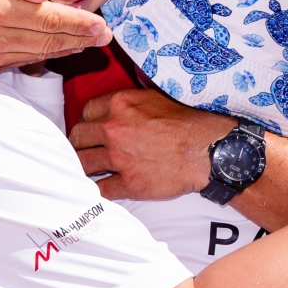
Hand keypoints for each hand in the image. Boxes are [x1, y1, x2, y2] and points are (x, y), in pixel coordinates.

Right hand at [0, 0, 108, 68]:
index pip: (49, 19)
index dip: (80, 24)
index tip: (102, 25)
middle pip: (49, 40)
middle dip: (81, 38)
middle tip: (105, 35)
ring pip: (40, 53)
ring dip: (68, 48)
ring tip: (90, 41)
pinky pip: (25, 60)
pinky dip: (47, 53)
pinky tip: (63, 46)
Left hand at [69, 90, 228, 199]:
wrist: (210, 151)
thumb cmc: (189, 123)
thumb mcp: (156, 97)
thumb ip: (130, 102)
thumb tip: (116, 105)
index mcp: (119, 104)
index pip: (86, 112)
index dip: (87, 121)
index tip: (90, 130)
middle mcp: (114, 129)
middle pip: (78, 137)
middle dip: (79, 144)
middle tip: (84, 149)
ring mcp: (119, 157)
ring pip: (83, 163)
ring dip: (83, 167)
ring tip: (85, 169)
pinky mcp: (129, 182)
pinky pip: (101, 189)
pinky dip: (96, 190)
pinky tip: (96, 189)